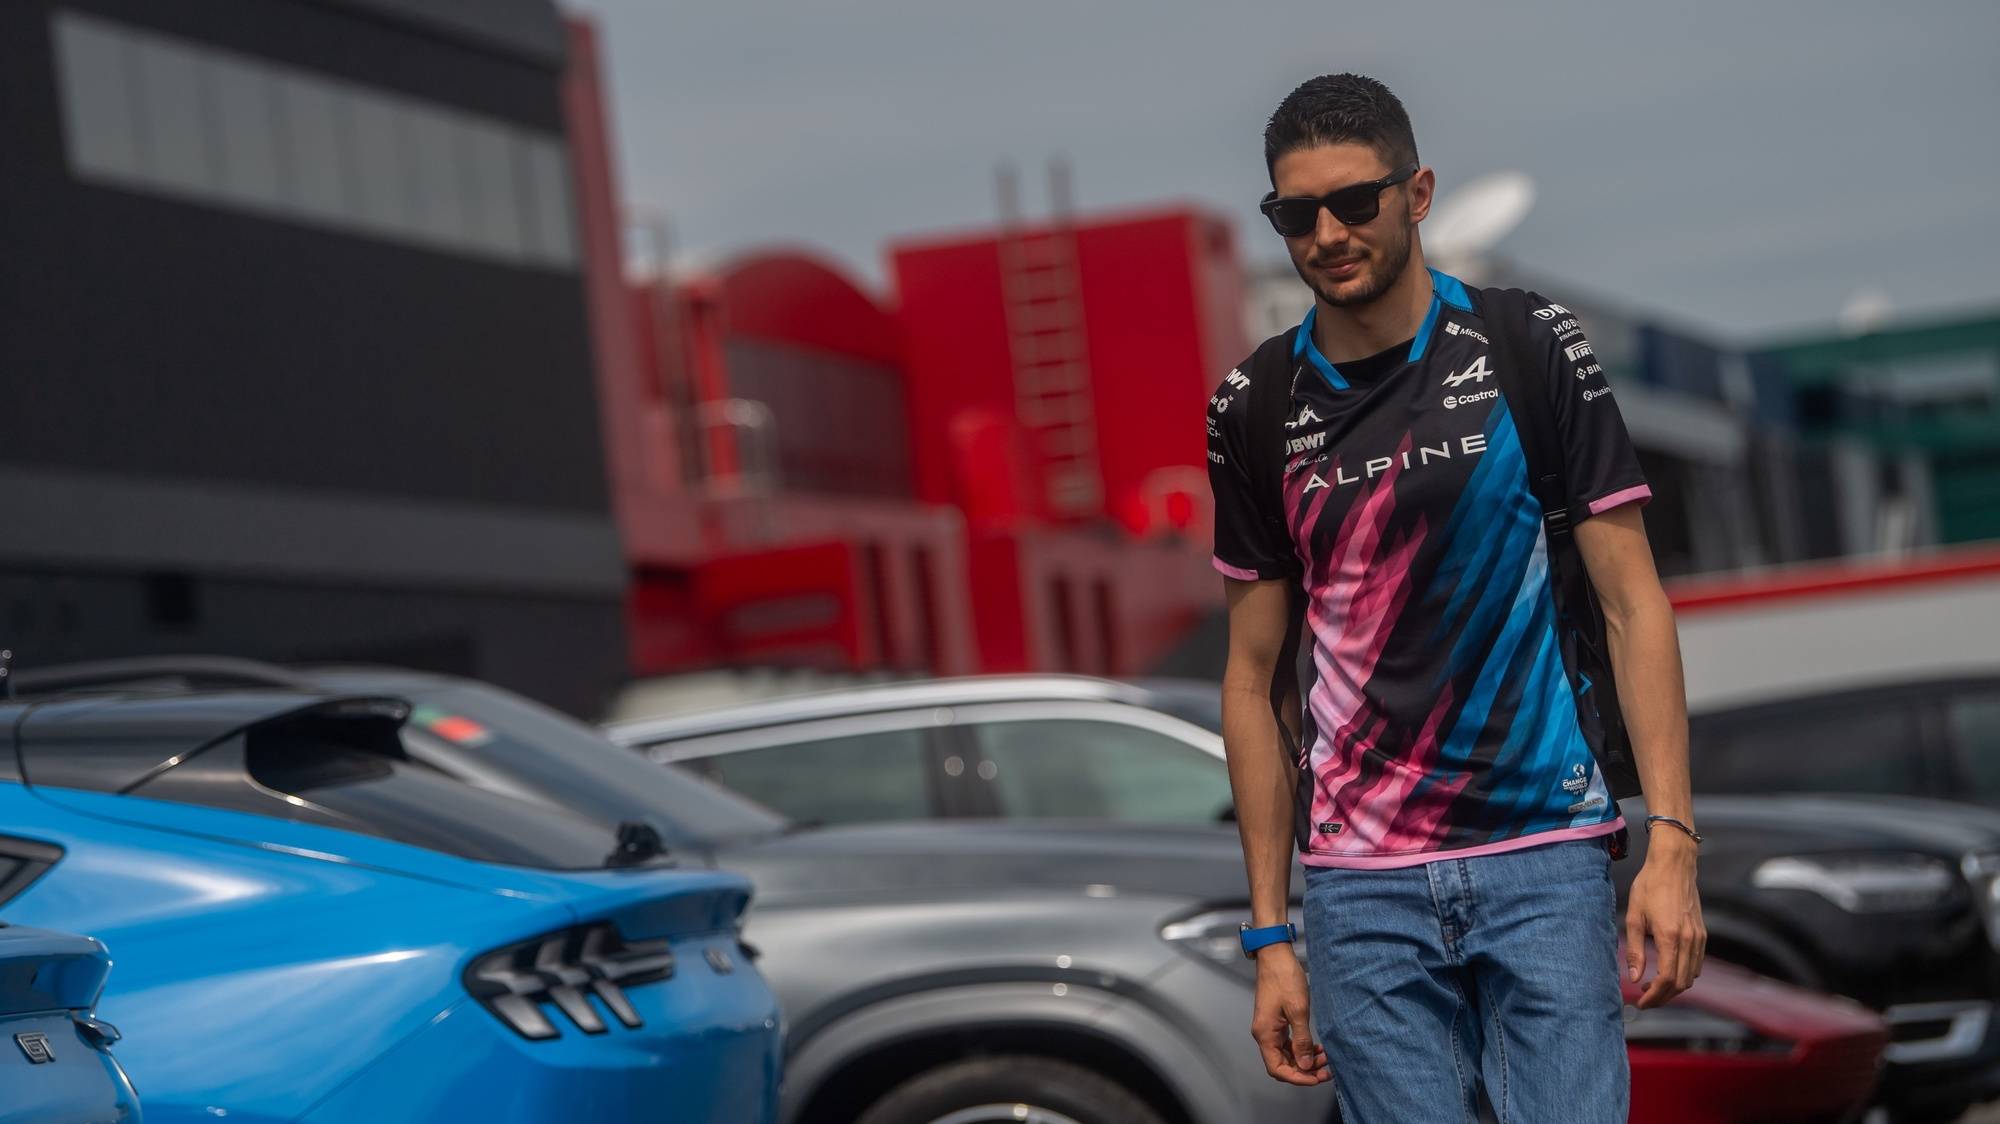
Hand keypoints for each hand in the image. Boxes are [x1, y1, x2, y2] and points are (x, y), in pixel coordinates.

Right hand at [1251, 946, 1331, 1084]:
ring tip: (1325, 1057)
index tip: (1316, 1078)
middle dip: (1304, 1070)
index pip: (1277, 1069)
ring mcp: (1269, 1028)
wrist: (1275, 956)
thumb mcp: (1298, 1010)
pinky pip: (1288, 1043)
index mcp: (1265, 1034)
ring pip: (1286, 1055)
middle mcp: (1264, 1034)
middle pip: (1282, 1064)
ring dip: (1305, 1059)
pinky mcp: (1275, 1021)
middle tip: (1326, 1070)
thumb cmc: (1284, 978)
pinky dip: (1302, 1048)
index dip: (1297, 1078)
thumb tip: (1305, 1065)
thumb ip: (1302, 1040)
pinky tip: (1316, 1046)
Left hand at [1625, 832, 1705, 1008]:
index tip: (1639, 1002)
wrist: (1674, 866)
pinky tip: (1667, 970)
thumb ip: (1634, 949)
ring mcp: (1699, 938)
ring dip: (1673, 988)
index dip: (1653, 996)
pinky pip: (1696, 964)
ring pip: (1691, 976)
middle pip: (1680, 984)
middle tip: (1643, 999)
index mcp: (1670, 937)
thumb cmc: (1650, 887)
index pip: (1666, 980)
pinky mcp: (1702, 934)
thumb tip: (1633, 977)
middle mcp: (1689, 941)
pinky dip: (1683, 975)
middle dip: (1662, 997)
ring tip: (1652, 986)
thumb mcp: (1634, 917)